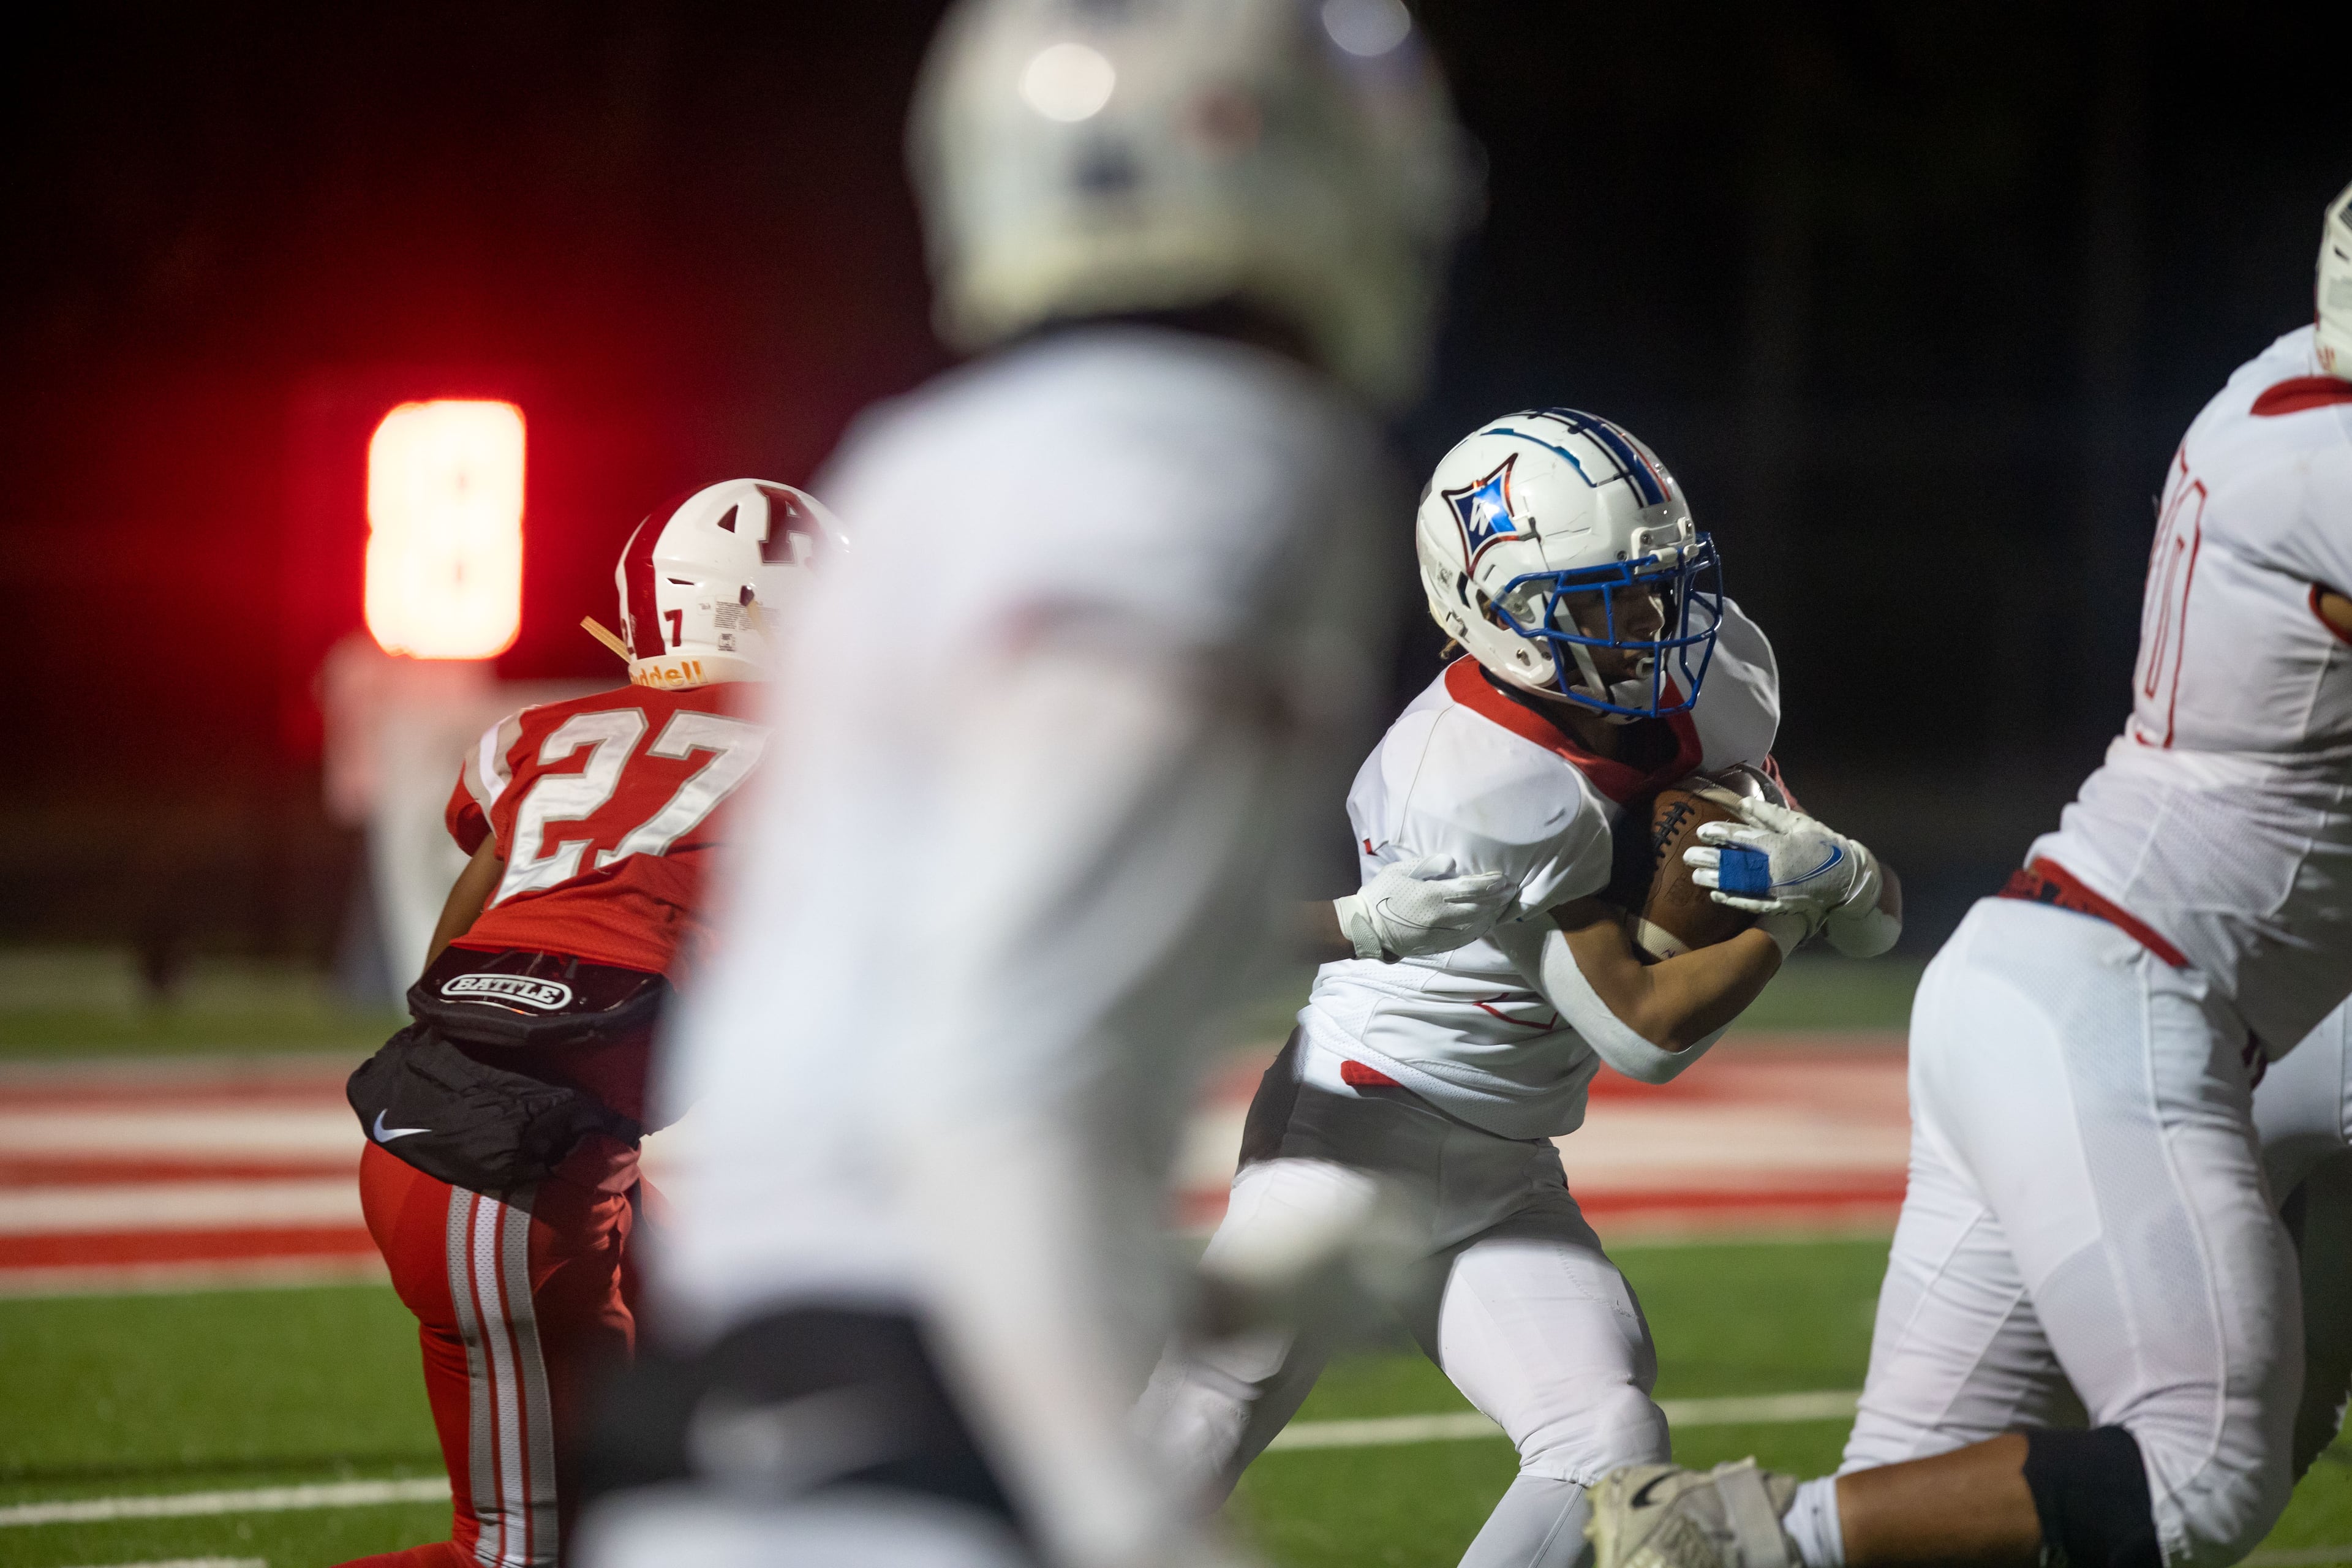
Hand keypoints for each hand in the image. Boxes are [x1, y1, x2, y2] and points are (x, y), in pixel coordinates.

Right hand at [1334, 855, 1516, 961]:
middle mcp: (1440, 917)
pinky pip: (1465, 938)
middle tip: (1511, 890)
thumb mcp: (1400, 870)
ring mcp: (1439, 934)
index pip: (1470, 889)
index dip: (1490, 883)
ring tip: (1504, 905)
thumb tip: (1452, 863)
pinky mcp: (1436, 945)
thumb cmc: (1381, 894)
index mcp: (1432, 895)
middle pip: (1479, 908)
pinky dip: (1480, 929)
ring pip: (1475, 925)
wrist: (1366, 928)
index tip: (1503, 878)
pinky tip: (1487, 922)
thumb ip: (1428, 864)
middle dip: (1498, 899)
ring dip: (1493, 914)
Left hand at [1681, 798, 1879, 943]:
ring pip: (1739, 884)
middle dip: (1709, 859)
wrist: (1848, 878)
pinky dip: (1732, 899)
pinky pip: (1751, 903)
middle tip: (1688, 855)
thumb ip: (1769, 815)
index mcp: (1780, 845)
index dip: (1720, 834)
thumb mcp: (1799, 824)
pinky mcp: (1781, 905)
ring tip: (1695, 875)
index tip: (1702, 832)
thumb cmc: (1823, 845)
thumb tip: (1743, 802)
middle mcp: (1775, 869)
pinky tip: (1716, 894)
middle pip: (1734, 862)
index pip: (1743, 838)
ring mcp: (1777, 889)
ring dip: (1715, 879)